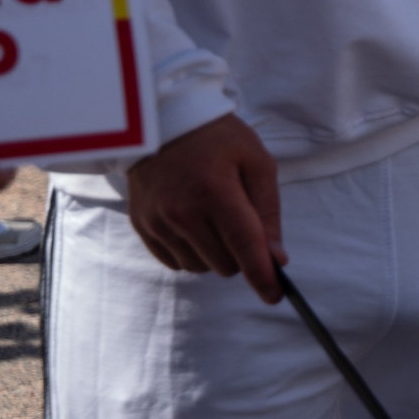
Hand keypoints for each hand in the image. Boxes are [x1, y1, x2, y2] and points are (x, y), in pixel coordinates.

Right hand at [126, 113, 286, 303]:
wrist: (164, 123)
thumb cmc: (219, 138)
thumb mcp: (256, 162)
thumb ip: (268, 211)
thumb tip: (276, 257)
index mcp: (216, 192)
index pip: (244, 246)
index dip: (262, 275)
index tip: (275, 296)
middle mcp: (182, 212)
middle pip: (225, 263)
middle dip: (242, 254)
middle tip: (242, 223)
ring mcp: (158, 222)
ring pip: (200, 267)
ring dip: (216, 255)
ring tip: (216, 218)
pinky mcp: (142, 227)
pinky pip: (176, 262)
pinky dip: (193, 253)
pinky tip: (196, 225)